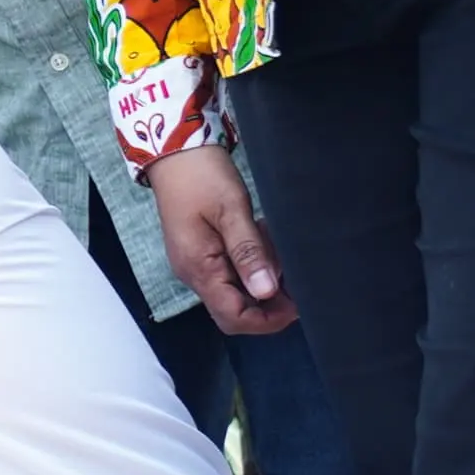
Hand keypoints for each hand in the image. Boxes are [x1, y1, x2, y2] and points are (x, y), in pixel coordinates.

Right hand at [146, 142, 293, 333]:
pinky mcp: (201, 254)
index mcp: (198, 267)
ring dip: (262, 283)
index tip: (299, 304)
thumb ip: (249, 253)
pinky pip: (229, 276)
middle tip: (296, 282)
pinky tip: (262, 244)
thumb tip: (266, 292)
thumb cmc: (202, 177)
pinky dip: (252, 268)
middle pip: (233, 312)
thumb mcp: (232, 212)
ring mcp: (195, 265)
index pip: (233, 316)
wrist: (175, 154)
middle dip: (268, 306)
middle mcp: (192, 273)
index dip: (267, 320)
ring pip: (234, 294)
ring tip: (277, 251)